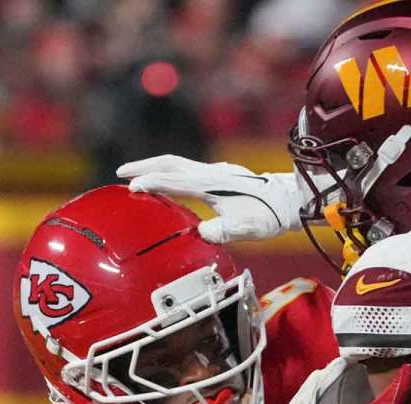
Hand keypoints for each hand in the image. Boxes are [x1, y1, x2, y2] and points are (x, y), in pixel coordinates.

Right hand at [117, 155, 302, 243]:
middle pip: (170, 163)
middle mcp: (212, 173)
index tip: (131, 189)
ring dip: (155, 166)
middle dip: (144, 166)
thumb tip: (203, 233)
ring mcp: (216, 172)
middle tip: (120, 173)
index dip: (152, 184)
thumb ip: (226, 230)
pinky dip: (170, 171)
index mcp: (212, 185)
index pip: (174, 181)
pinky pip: (187, 168)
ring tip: (136, 174)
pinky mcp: (221, 175)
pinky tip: (168, 181)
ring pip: (178, 163)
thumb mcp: (249, 228)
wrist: (290, 200)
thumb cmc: (269, 216)